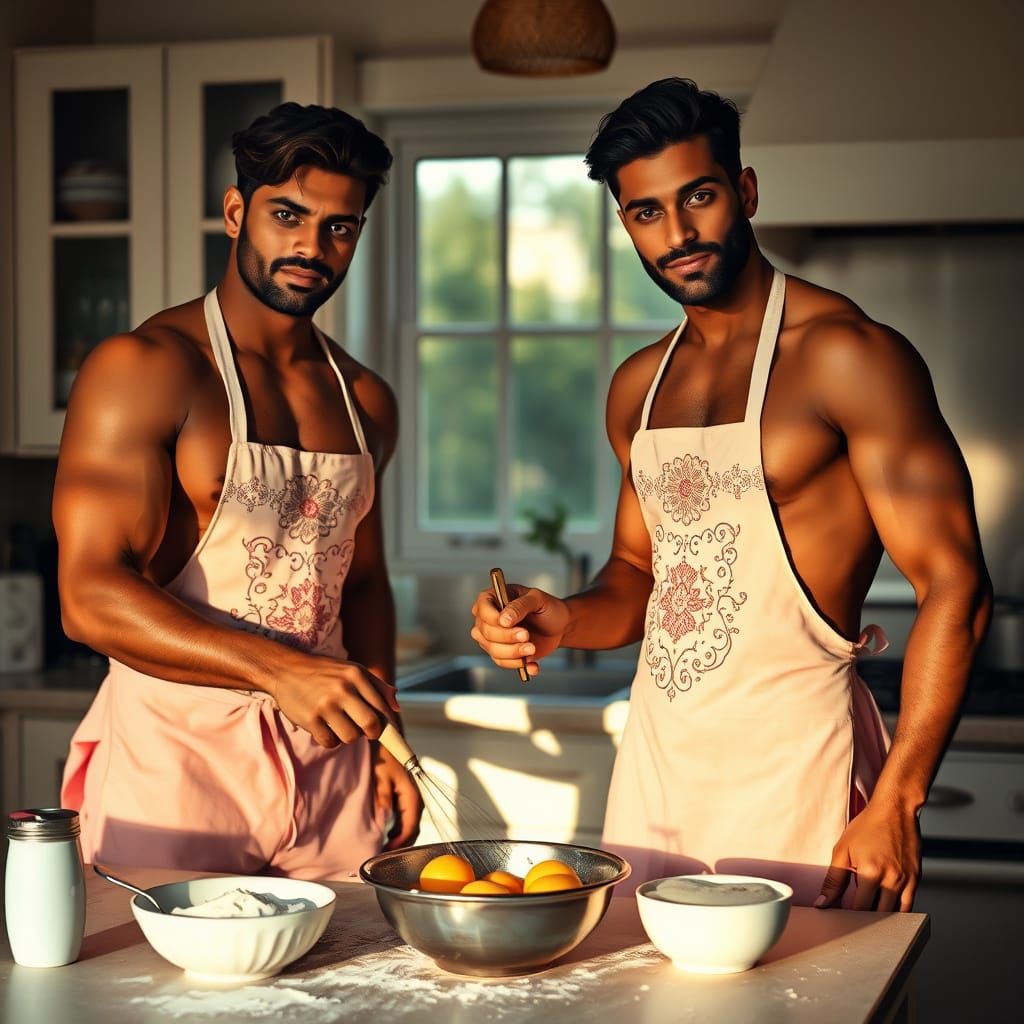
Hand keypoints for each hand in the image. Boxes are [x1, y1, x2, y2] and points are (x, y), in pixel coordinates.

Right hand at [266, 653, 401, 748]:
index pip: (382, 707)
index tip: (391, 735)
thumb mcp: (352, 670)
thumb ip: (377, 687)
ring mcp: (325, 704)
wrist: (286, 669)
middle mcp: (343, 689)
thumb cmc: (324, 672)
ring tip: (339, 724)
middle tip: (365, 731)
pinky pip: (330, 742)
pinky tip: (325, 727)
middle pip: (371, 725)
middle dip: (372, 733)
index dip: (389, 725)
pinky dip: (330, 740)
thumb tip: (397, 707)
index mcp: (356, 675)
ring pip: (351, 737)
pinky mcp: (310, 719)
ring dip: (348, 736)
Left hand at [372, 743, 422, 849]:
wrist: (387, 743)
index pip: (410, 827)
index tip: (385, 854)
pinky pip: (405, 821)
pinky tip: (385, 837)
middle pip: (412, 831)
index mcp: (412, 796)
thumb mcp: (381, 775)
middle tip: (382, 858)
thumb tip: (384, 817)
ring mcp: (412, 801)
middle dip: (400, 846)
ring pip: (409, 827)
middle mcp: (416, 801)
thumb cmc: (384, 757)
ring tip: (382, 850)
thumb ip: (383, 796)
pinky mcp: (406, 801)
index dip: (399, 844)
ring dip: (399, 840)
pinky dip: (397, 832)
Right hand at [470, 584, 569, 675]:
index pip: (482, 608)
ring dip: (514, 652)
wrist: (558, 626)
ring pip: (494, 650)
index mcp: (493, 599)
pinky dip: (518, 665)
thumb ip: (520, 606)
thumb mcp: (537, 599)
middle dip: (507, 637)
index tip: (508, 623)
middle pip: (486, 632)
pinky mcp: (502, 653)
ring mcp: (493, 638)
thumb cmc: (546, 607)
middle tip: (526, 635)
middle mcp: (488, 619)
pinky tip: (532, 664)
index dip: (492, 618)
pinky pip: (503, 663)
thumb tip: (503, 619)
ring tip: (532, 648)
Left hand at [815, 800, 921, 911]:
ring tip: (868, 911)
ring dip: (881, 917)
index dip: (849, 915)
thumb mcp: (843, 849)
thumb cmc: (868, 826)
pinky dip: (896, 911)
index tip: (841, 916)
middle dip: (865, 919)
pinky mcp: (916, 879)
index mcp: (870, 872)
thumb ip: (833, 880)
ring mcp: (907, 880)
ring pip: (895, 914)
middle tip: (854, 917)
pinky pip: (908, 906)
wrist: (895, 809)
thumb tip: (823, 903)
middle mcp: (891, 879)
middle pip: (879, 915)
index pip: (859, 908)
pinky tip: (885, 906)